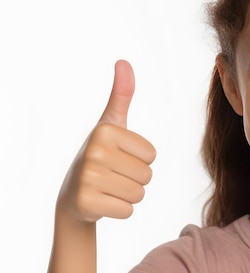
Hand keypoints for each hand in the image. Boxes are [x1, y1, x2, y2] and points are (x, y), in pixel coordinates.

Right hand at [57, 60, 156, 222]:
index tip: (119, 158)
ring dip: (129, 195)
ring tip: (110, 188)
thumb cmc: (100, 156)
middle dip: (135, 180)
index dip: (140, 160)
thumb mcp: (111, 125)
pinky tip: (104, 202)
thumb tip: (124, 62)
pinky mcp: (88, 202)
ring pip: (139, 194)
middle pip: (147, 175)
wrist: (75, 194)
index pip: (152, 155)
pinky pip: (128, 211)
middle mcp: (94, 151)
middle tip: (114, 176)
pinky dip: (120, 210)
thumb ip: (121, 95)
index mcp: (106, 131)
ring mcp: (89, 178)